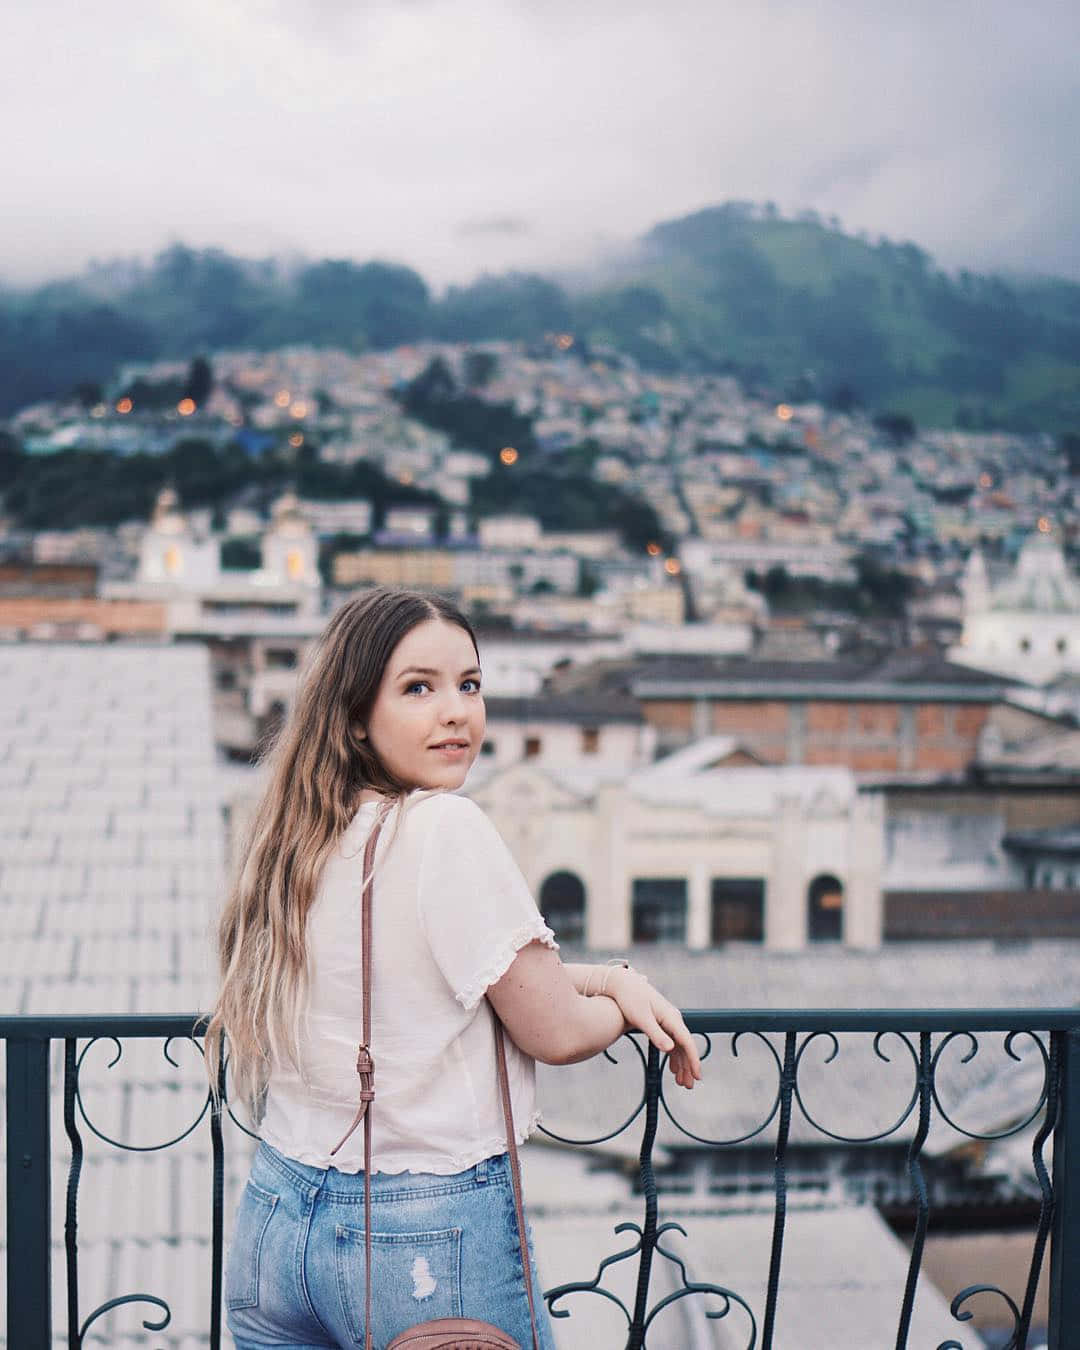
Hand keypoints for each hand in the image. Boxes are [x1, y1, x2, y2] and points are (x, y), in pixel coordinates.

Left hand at [602, 968, 702, 1088]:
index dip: (693, 1059)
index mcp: (671, 1017)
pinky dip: (674, 1057)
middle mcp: (673, 1019)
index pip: (687, 1041)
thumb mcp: (641, 1018)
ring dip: (682, 1064)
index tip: (697, 1076)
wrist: (623, 984)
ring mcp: (668, 1021)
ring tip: (681, 1083)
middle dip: (688, 1067)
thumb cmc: (630, 999)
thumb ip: (656, 1034)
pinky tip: (673, 1069)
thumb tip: (670, 1049)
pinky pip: (672, 1043)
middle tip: (688, 1086)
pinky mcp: (661, 1023)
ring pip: (679, 1046)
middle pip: (685, 1046)